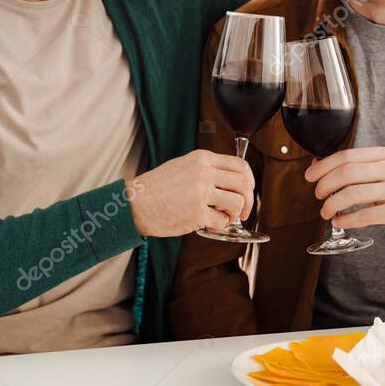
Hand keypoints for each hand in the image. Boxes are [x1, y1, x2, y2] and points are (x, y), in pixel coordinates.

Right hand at [127, 149, 253, 236]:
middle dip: (249, 201)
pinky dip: (220, 226)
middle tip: (243, 211)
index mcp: (202, 159)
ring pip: (237, 203)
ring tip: (222, 217)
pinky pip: (222, 221)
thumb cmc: (158, 187)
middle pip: (244, 184)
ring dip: (235, 214)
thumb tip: (233, 181)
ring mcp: (200, 193)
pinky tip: (209, 224)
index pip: (241, 165)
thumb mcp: (184, 165)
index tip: (247, 192)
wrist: (135, 203)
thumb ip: (207, 169)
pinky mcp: (196, 213)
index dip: (249, 181)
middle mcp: (203, 173)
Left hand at [305, 147, 384, 246]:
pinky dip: (345, 220)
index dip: (324, 166)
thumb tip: (315, 166)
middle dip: (325, 185)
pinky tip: (338, 222)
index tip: (309, 177)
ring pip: (352, 194)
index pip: (347, 156)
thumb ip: (351, 168)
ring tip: (325, 212)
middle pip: (348, 173)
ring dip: (332, 204)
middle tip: (318, 195)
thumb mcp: (377, 174)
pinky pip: (363, 216)